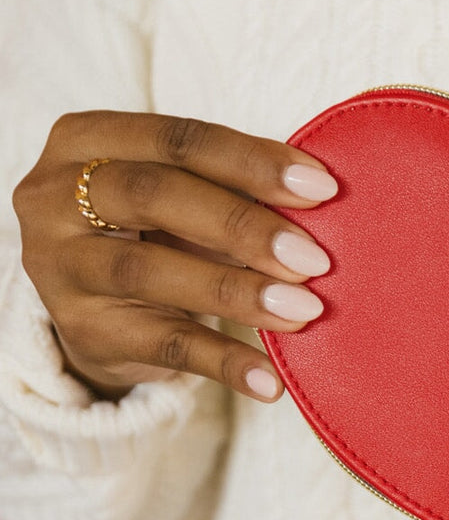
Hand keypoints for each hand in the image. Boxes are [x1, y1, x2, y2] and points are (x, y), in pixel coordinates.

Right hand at [12, 111, 338, 402]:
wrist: (99, 306)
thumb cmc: (154, 228)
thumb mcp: (180, 193)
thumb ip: (233, 185)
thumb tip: (318, 196)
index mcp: (85, 139)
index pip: (176, 139)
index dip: (252, 161)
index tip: (323, 188)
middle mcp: (54, 196)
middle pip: (155, 195)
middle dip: (244, 226)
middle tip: (314, 258)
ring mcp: (60, 267)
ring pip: (151, 271)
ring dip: (237, 292)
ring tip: (303, 310)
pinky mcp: (83, 331)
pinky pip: (163, 346)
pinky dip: (223, 363)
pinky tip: (269, 380)